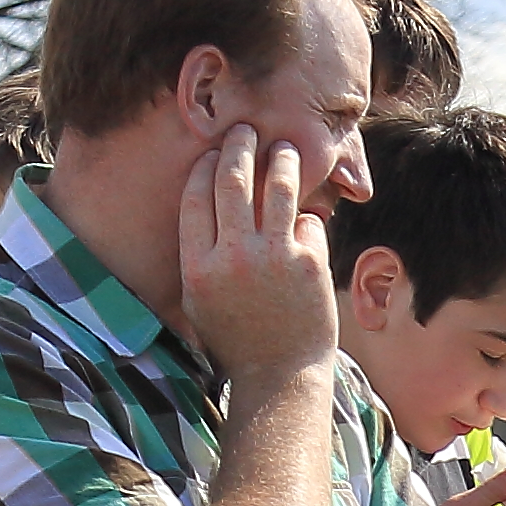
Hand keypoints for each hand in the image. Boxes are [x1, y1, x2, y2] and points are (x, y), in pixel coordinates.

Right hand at [179, 128, 338, 386]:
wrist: (280, 375)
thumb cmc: (237, 338)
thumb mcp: (198, 300)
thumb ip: (198, 254)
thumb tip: (203, 206)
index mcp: (197, 264)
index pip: (196, 196)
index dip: (205, 167)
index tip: (212, 152)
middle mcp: (232, 256)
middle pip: (232, 181)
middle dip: (239, 148)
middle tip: (245, 130)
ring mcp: (273, 258)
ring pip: (277, 189)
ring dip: (280, 160)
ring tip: (282, 146)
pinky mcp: (309, 264)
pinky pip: (309, 221)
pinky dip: (308, 217)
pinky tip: (307, 215)